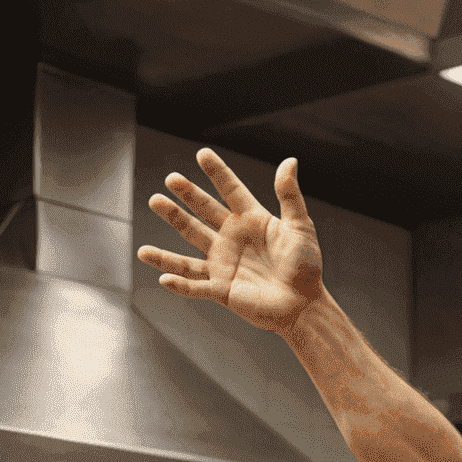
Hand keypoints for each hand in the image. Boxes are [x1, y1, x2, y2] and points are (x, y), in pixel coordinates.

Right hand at [137, 149, 323, 334]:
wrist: (305, 306)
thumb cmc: (306, 268)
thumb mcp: (301, 228)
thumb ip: (290, 196)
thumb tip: (290, 161)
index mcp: (251, 220)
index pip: (231, 190)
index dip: (218, 173)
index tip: (203, 154)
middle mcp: (232, 238)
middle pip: (203, 210)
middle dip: (187, 194)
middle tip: (171, 179)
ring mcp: (223, 262)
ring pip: (190, 239)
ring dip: (173, 222)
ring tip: (154, 202)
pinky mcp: (221, 288)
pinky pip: (195, 285)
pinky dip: (179, 283)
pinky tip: (163, 276)